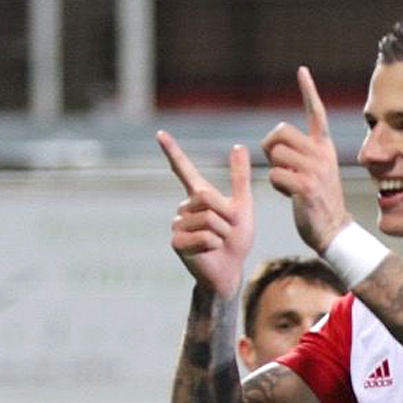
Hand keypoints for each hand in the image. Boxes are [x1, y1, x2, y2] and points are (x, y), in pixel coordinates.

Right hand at [159, 134, 253, 299]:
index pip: (183, 169)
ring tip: (218, 242)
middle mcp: (184, 207)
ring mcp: (178, 224)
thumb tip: (237, 145)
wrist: (230, 269)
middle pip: (208, 197)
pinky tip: (209, 251)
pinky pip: (203, 236)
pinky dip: (214, 245)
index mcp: (198, 196)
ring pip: (208, 218)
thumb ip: (239, 178)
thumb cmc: (236, 240)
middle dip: (226, 216)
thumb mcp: (243, 206)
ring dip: (222, 233)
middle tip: (226, 231)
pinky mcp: (176, 242)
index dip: (173, 151)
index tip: (160, 133)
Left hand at [262, 66, 351, 252]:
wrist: (333, 229)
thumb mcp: (316, 170)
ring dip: (273, 169)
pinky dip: (277, 185)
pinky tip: (290, 195)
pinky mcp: (307, 187)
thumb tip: (276, 142)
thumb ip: (301, 153)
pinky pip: (276, 175)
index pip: (317, 112)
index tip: (301, 70)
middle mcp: (322, 154)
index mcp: (324, 147)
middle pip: (280, 131)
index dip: (308, 90)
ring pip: (275, 154)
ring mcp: (316, 170)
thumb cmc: (318, 200)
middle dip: (270, 147)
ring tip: (289, 183)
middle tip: (279, 165)